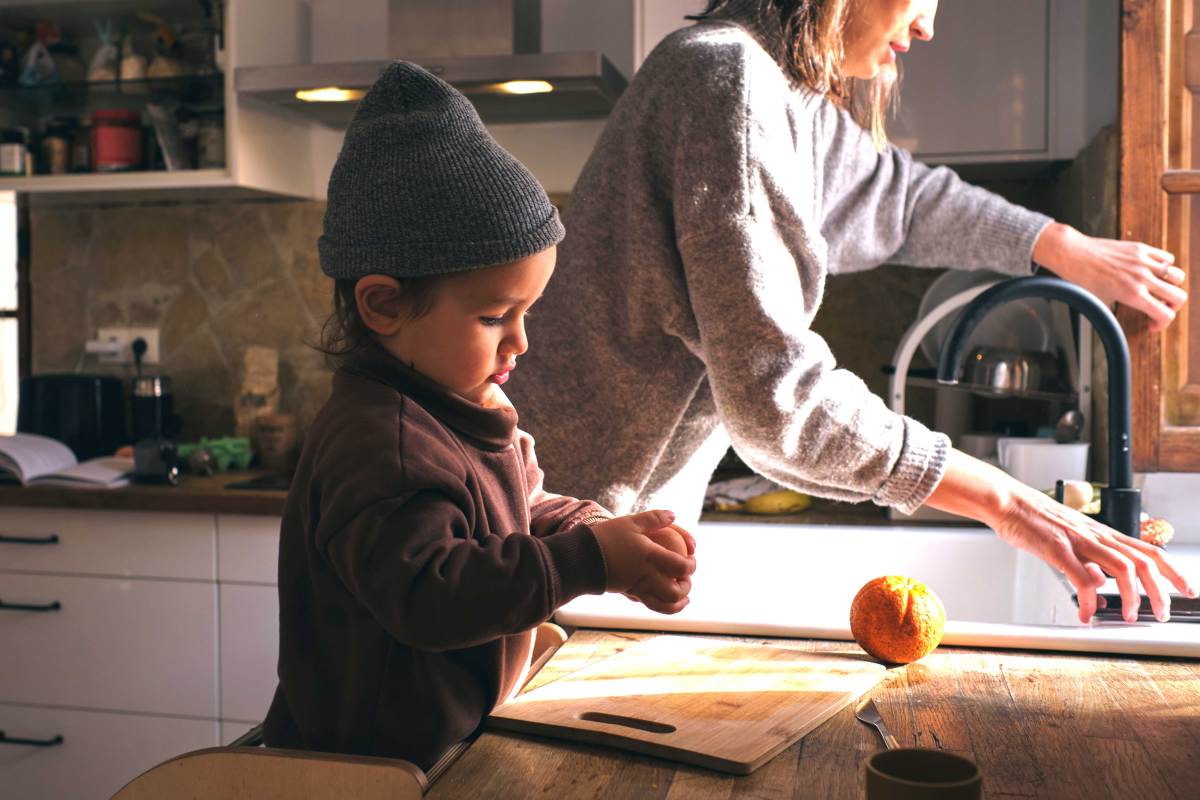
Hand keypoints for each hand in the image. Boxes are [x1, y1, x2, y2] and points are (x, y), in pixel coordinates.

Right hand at [592, 511, 694, 613]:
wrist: (581, 557)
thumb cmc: (606, 537)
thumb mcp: (630, 522)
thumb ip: (653, 518)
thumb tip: (673, 515)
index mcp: (650, 556)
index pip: (681, 566)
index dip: (691, 565)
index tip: (692, 559)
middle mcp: (647, 576)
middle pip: (676, 591)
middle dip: (686, 588)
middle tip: (687, 579)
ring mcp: (638, 588)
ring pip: (664, 605)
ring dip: (678, 604)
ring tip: (683, 598)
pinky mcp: (629, 594)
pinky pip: (650, 604)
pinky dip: (662, 605)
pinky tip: (664, 598)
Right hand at [991, 483, 1195, 622]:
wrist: (1006, 501)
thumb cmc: (1033, 519)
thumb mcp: (1068, 540)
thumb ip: (1087, 563)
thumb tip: (1100, 586)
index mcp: (1102, 533)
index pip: (1149, 551)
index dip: (1173, 572)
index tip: (1185, 591)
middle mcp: (1096, 535)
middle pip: (1144, 562)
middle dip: (1160, 592)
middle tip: (1161, 613)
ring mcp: (1079, 540)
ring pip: (1123, 568)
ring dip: (1131, 596)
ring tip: (1127, 616)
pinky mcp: (1058, 548)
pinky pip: (1082, 578)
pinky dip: (1089, 600)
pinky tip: (1085, 613)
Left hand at [1033, 222, 1186, 331]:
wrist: (1073, 254)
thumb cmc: (1082, 279)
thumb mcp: (1100, 301)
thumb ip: (1117, 310)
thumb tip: (1122, 320)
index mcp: (1132, 294)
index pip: (1165, 314)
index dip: (1162, 324)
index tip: (1151, 324)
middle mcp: (1141, 278)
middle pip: (1178, 297)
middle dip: (1172, 307)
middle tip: (1159, 307)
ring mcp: (1143, 261)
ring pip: (1177, 276)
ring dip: (1172, 285)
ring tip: (1159, 288)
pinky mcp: (1141, 248)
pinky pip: (1167, 257)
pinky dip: (1165, 266)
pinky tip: (1153, 271)